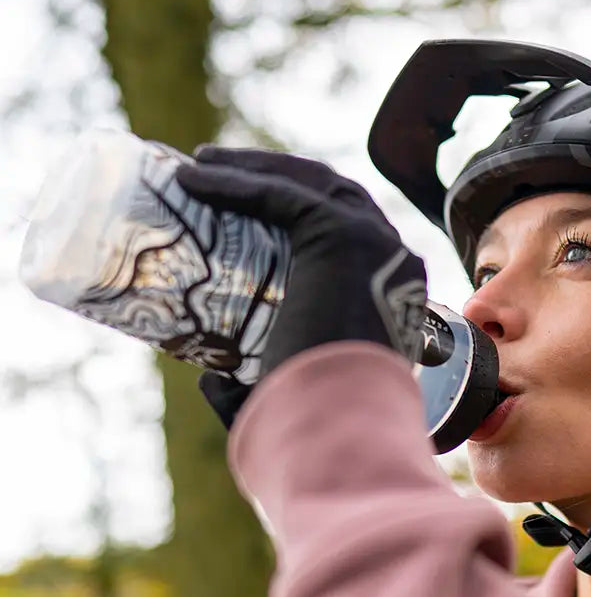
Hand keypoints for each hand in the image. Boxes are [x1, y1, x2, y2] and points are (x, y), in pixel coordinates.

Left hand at [176, 147, 427, 428]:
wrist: (337, 430)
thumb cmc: (317, 427)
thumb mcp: (293, 394)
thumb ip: (255, 386)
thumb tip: (210, 381)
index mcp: (392, 293)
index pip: (348, 230)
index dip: (296, 209)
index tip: (243, 208)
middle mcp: (392, 260)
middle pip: (329, 193)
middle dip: (271, 175)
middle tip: (212, 174)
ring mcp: (374, 241)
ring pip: (307, 182)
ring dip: (251, 166)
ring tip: (197, 167)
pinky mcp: (344, 234)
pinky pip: (279, 194)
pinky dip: (235, 181)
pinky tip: (192, 181)